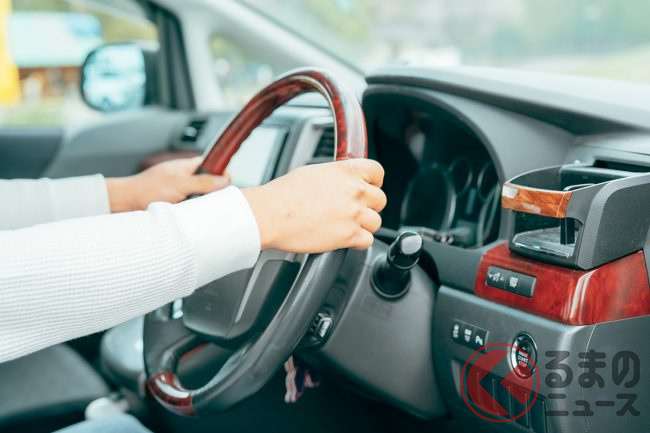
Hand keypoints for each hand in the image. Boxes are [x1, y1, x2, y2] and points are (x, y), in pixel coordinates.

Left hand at [107, 157, 228, 211]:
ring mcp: (180, 191)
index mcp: (187, 166)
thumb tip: (224, 181)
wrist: (124, 203)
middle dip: (213, 193)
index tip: (226, 184)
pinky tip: (189, 216)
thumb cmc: (146, 189)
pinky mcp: (175, 203)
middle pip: (210, 183)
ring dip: (200, 204)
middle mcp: (185, 177)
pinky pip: (191, 207)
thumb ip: (203, 182)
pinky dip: (191, 212)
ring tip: (195, 209)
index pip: (213, 165)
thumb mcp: (179, 184)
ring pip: (201, 197)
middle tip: (212, 201)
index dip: (222, 173)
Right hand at [243, 159, 386, 251]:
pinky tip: (344, 238)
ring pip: (376, 222)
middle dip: (369, 206)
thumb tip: (343, 181)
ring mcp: (353, 214)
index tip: (370, 187)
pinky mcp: (349, 236)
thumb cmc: (284, 194)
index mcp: (346, 171)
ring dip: (363, 225)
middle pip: (380, 200)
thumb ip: (336, 176)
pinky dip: (358, 242)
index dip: (375, 181)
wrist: (271, 214)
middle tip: (354, 210)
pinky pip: (367, 241)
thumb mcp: (314, 172)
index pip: (377, 172)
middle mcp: (354, 190)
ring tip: (346, 226)